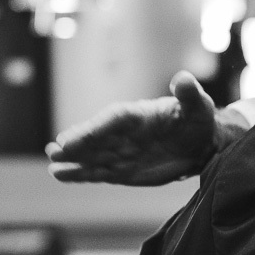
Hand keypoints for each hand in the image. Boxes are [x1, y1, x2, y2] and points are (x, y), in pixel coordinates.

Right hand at [48, 72, 232, 185]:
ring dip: (74, 162)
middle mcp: (123, 133)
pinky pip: (100, 172)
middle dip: (78, 145)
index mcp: (137, 115)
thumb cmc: (197, 119)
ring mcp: (121, 152)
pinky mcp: (123, 170)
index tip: (76, 137)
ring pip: (94, 157)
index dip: (94, 129)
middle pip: (97, 139)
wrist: (201, 142)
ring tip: (54, 167)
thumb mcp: (198, 105)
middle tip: (56, 151)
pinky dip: (82, 174)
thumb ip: (188, 94)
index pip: (112, 121)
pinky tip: (61, 175)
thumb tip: (184, 79)